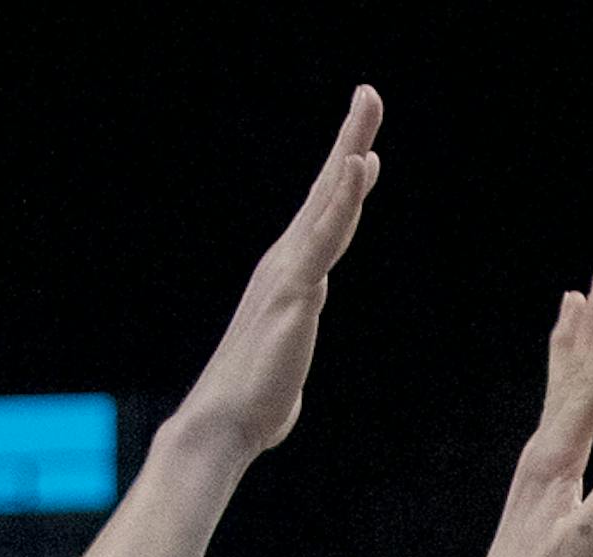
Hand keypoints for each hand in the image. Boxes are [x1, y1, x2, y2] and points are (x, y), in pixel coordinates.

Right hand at [171, 88, 381, 466]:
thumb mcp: (283, 363)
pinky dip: (343, 198)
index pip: (322, 220)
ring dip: (350, 148)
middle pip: (327, 192)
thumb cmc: (253, 407)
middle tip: (368, 93)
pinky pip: (326, 235)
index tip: (363, 149)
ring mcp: (291, 272)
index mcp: (288, 279)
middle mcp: (287, 264)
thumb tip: (288, 363)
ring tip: (367, 105)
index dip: (343, 182)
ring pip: (328, 200)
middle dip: (349, 140)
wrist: (224, 426)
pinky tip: (360, 164)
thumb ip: (290, 347)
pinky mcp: (297, 290)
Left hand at [455, 267, 592, 556]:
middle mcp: (544, 450)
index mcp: (557, 458)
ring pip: (560, 388)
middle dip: (591, 322)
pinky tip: (565, 383)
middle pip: (573, 372)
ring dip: (571, 343)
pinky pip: (555, 414)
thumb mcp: (588, 542)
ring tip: (574, 301)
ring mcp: (539, 463)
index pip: (590, 387)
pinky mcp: (539, 480)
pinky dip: (562, 385)